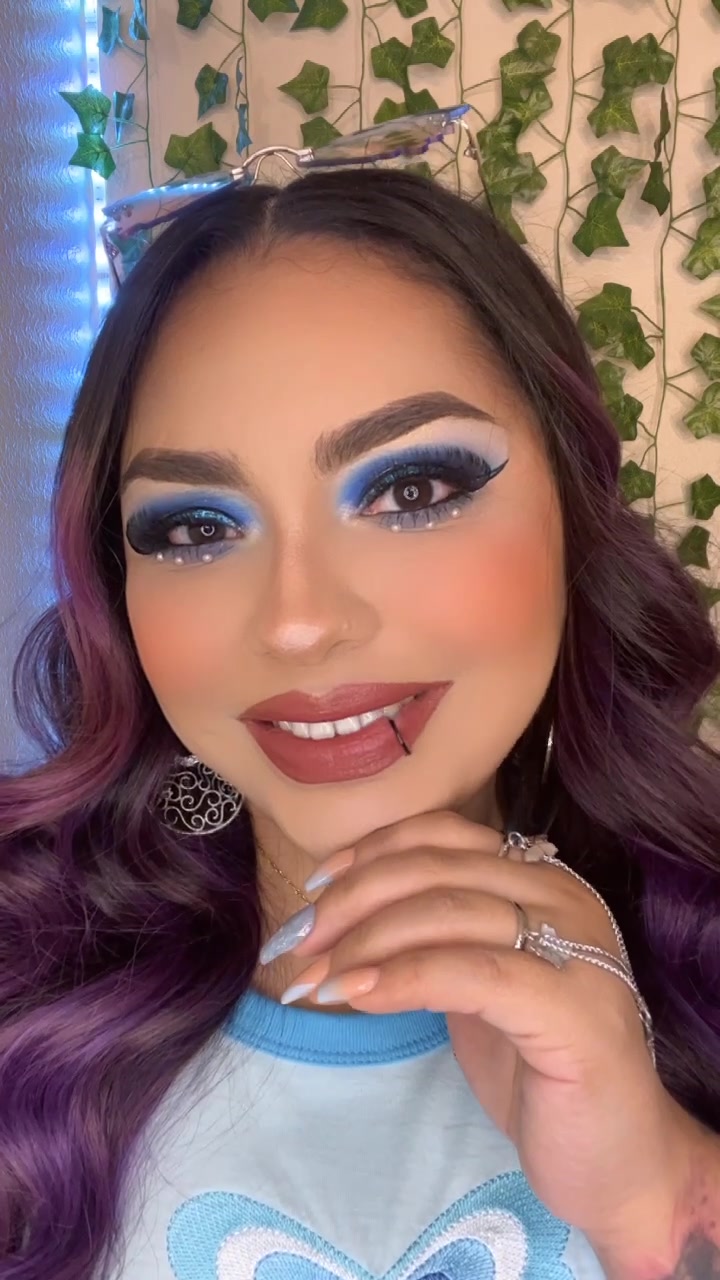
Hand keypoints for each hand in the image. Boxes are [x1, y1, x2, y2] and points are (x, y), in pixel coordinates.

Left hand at [262, 810, 696, 1257]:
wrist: (617, 1160)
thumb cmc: (536, 1071)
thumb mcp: (475, 983)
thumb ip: (432, 935)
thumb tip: (335, 911)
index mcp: (540, 879)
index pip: (442, 836)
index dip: (369, 853)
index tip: (312, 889)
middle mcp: (563, 897)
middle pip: (433, 870)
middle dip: (349, 903)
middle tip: (296, 945)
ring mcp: (575, 948)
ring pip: (444, 913)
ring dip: (361, 942)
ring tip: (313, 981)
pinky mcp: (573, 1008)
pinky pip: (468, 972)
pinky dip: (402, 976)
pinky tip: (356, 995)